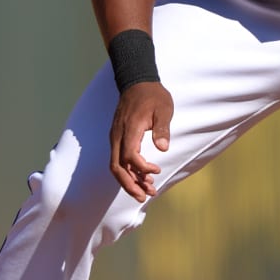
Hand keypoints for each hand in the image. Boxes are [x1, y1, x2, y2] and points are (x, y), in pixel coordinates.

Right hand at [109, 81, 173, 201]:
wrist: (137, 81)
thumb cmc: (153, 95)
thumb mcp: (163, 109)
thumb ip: (162, 128)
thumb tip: (163, 148)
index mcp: (129, 129)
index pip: (129, 156)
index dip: (141, 168)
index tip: (156, 171)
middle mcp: (118, 135)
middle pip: (117, 167)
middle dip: (129, 185)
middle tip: (144, 197)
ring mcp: (115, 137)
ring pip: (116, 165)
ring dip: (129, 181)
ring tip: (147, 192)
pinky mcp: (117, 138)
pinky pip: (118, 159)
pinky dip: (128, 171)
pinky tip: (142, 178)